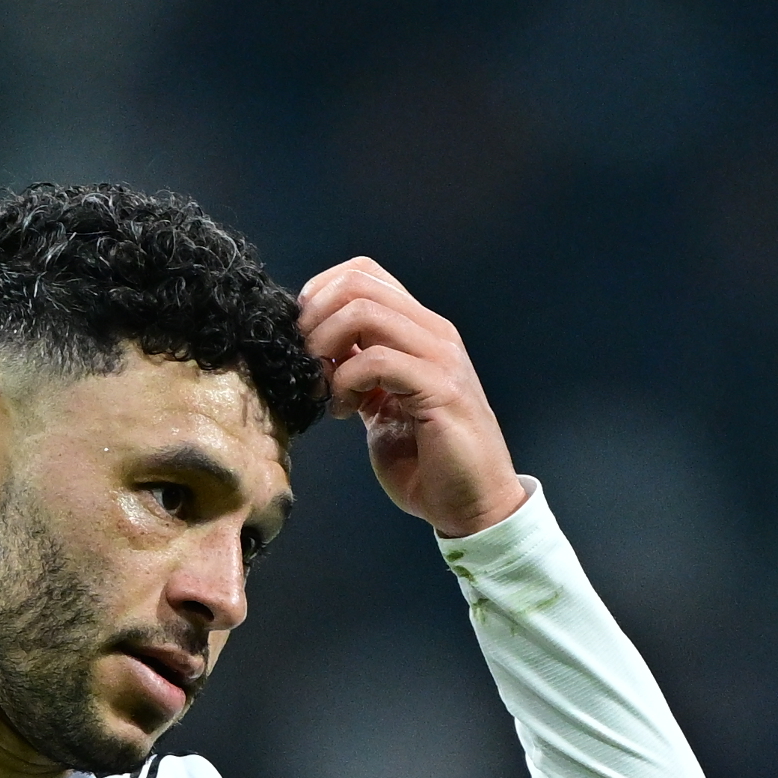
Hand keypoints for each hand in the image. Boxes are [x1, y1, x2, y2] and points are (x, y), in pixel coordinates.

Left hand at [298, 258, 530, 539]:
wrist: (473, 505)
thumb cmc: (428, 461)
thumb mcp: (381, 404)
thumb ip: (358, 372)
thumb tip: (316, 351)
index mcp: (419, 330)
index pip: (363, 272)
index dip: (320, 293)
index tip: (304, 336)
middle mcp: (433, 333)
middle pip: (357, 283)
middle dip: (314, 318)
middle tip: (305, 361)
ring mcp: (440, 357)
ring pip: (364, 312)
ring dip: (326, 347)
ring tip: (322, 386)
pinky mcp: (440, 389)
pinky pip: (377, 361)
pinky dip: (346, 383)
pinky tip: (345, 411)